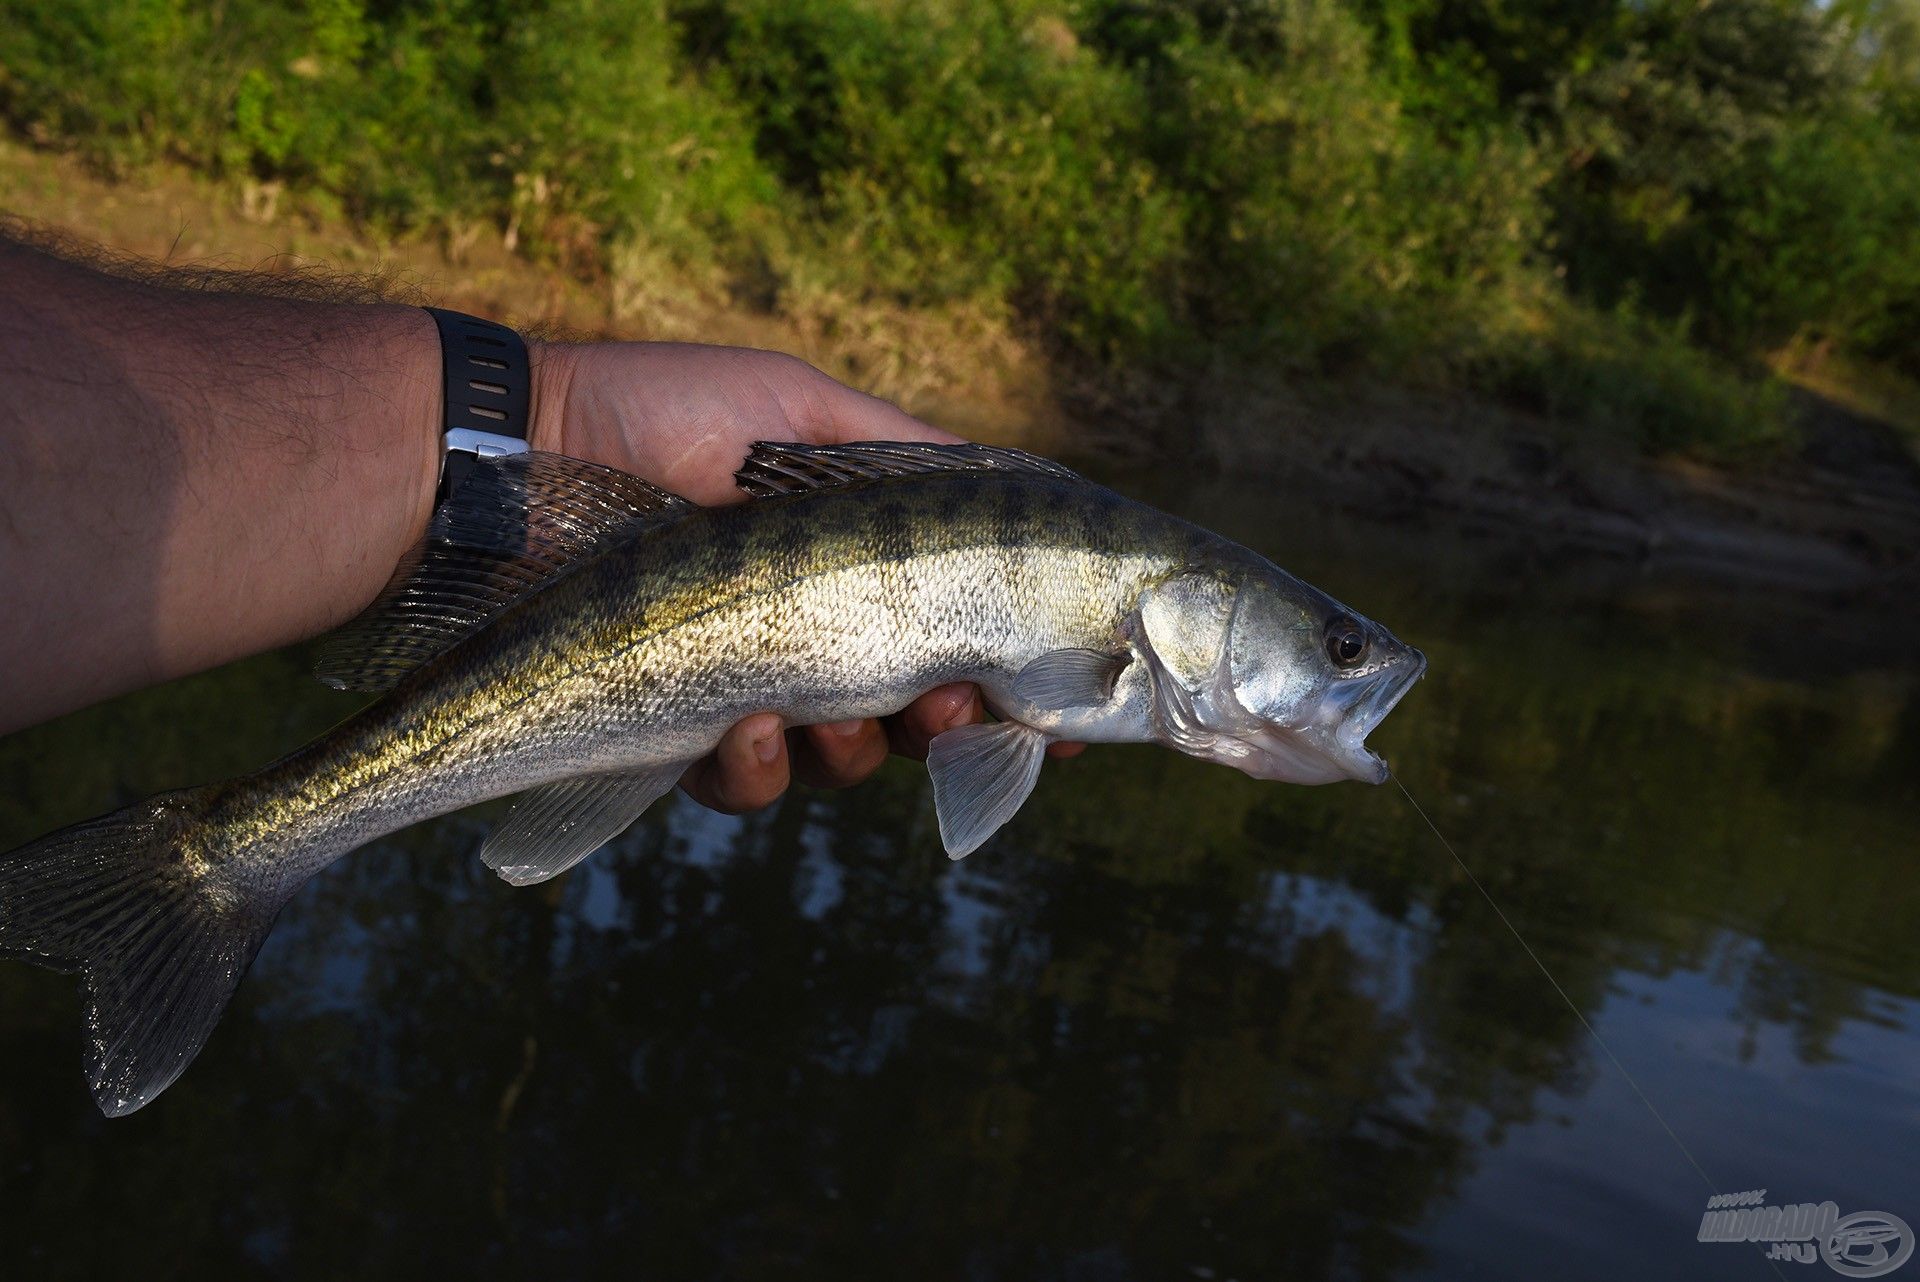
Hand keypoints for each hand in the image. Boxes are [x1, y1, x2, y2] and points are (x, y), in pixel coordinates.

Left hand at [529, 341, 1081, 813]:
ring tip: (840, 714)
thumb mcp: (797, 407)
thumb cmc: (656, 415)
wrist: (516, 460)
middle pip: (926, 718)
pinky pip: (750, 785)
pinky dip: (761, 766)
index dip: (1021, 687)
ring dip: (864, 750)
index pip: (963, 639)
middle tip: (957, 704)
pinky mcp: (678, 736)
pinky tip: (747, 727)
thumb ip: (904, 453)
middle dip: (958, 725)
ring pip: (849, 763)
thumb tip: (1020, 486)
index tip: (1066, 723)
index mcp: (856, 570)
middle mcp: (817, 638)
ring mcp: (752, 692)